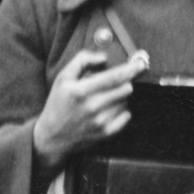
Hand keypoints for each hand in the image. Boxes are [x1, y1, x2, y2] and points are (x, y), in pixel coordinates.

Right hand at [32, 50, 147, 172]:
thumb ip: (82, 61)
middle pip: (125, 89)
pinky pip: (126, 116)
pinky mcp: (106, 133)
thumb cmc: (58, 102)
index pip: (113, 77)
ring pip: (126, 101)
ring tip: (105, 97)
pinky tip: (110, 108)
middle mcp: (92, 107)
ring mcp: (100, 122)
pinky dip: (122, 110)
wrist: (53, 135)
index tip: (140, 64)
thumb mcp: (63, 77)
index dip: (130, 69)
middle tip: (114, 83)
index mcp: (80, 91)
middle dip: (124, 82)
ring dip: (121, 96)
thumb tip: (104, 57)